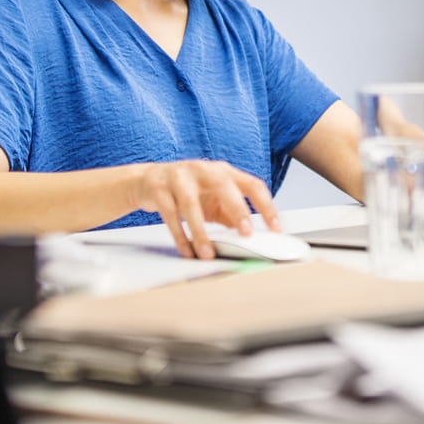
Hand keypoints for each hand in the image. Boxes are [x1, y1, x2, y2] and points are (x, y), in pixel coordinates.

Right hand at [129, 160, 281, 258]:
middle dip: (237, 210)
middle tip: (246, 234)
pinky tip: (187, 250)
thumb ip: (231, 214)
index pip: (252, 184)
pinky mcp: (159, 189)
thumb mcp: (213, 200)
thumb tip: (251, 236)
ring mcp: (179, 177)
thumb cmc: (187, 190)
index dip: (266, 206)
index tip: (275, 228)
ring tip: (208, 253)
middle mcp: (203, 169)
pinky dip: (180, 236)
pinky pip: (170, 215)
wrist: (148, 181)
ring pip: (191, 204)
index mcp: (223, 171)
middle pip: (224, 185)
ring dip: (201, 232)